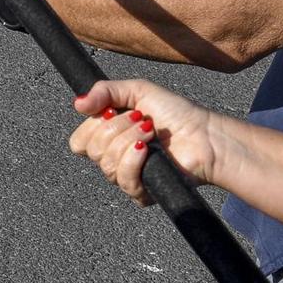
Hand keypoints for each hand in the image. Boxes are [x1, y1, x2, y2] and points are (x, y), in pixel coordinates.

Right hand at [66, 79, 227, 205]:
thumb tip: (77, 104)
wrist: (204, 136)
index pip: (79, 142)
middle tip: (142, 120)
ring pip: (106, 163)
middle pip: (91, 150)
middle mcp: (114, 158)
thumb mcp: (137, 91)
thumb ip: (104, 91)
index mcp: (109, 136)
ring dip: (129, 140)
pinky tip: (148, 150)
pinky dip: (134, 160)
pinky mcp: (141, 191)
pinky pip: (123, 180)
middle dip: (116, 128)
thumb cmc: (177, 114)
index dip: (92, 126)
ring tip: (151, 133)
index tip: (113, 111)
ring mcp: (127, 176)